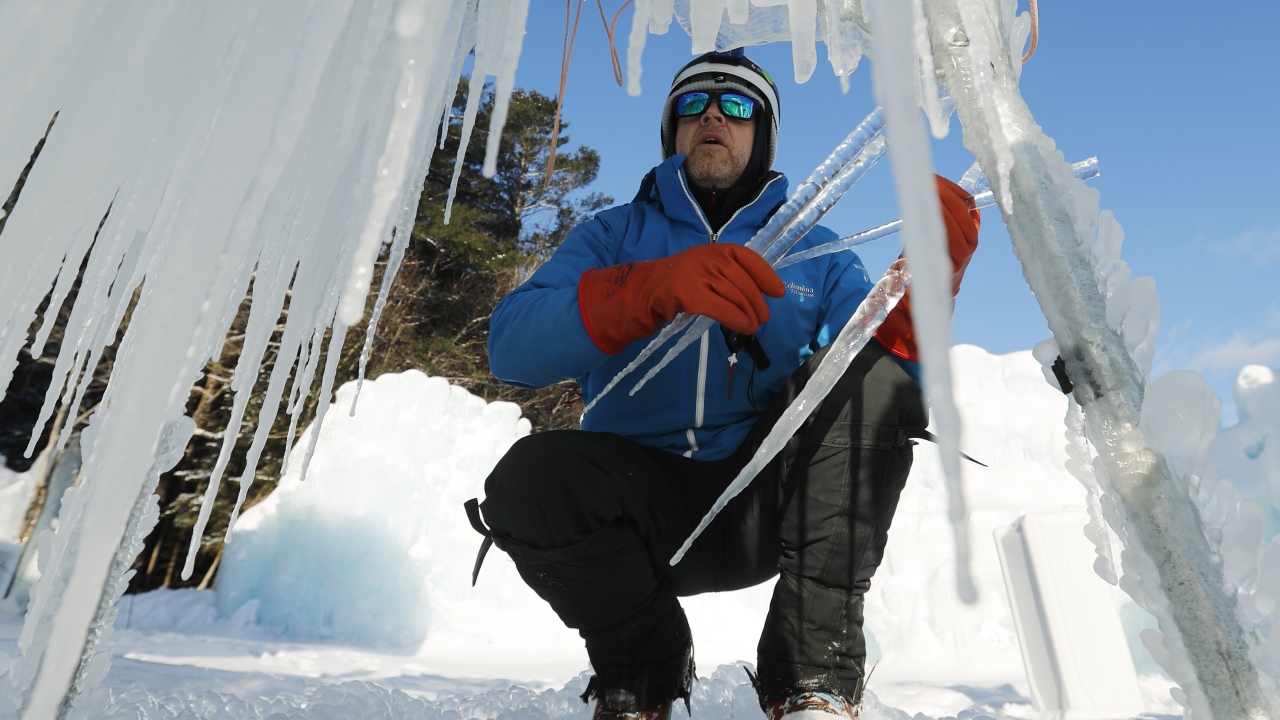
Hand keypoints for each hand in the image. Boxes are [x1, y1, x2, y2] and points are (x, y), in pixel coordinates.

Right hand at [579, 244, 784, 354]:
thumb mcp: (708, 267)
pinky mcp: (689, 295)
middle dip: (758, 303)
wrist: (648, 288)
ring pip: (734, 296)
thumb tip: (760, 293)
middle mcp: (708, 258)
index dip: (766, 275)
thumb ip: (730, 274)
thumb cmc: (684, 280)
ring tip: (754, 326)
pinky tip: (742, 327)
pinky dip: (735, 319)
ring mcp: (698, 275)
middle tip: (763, 318)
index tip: (778, 292)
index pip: (748, 258)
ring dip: (749, 315)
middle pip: (743, 282)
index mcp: (716, 249)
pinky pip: (721, 309)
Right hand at [874, 175, 980, 360]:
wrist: (928, 300)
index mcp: (949, 268)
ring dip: (951, 193)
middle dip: (944, 198)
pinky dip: (958, 196)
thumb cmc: (910, 291)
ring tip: (930, 181)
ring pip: (968, 213)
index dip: (939, 213)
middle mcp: (964, 255)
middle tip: (924, 182)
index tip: (923, 197)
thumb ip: (902, 274)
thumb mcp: (901, 285)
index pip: (950, 235)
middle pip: (962, 220)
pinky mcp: (969, 234)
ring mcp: (970, 244)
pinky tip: (942, 186)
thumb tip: (891, 264)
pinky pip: (969, 211)